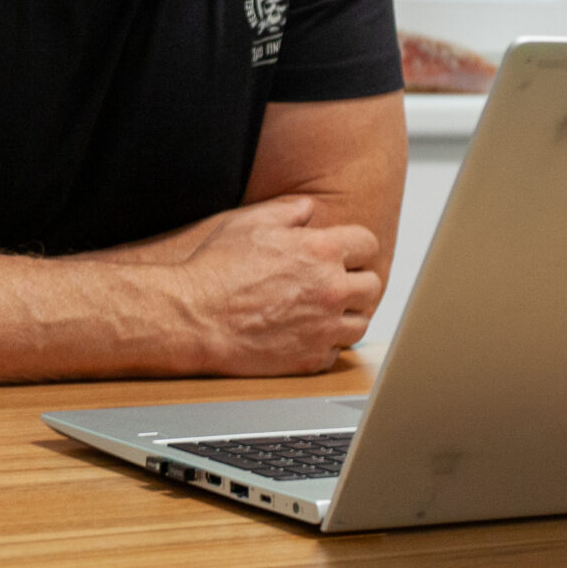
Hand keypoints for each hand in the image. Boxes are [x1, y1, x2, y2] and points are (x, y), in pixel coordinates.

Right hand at [169, 195, 380, 375]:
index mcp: (320, 251)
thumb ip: (288, 211)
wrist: (194, 317)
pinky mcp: (310, 358)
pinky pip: (335, 352)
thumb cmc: (216, 268)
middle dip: (354, 281)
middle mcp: (330, 289)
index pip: (367, 244)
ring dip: (345, 315)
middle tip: (331, 282)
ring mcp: (324, 327)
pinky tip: (303, 333)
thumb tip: (307, 209)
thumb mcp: (249, 223)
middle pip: (371, 285)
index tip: (343, 254)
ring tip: (321, 310)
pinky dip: (324, 344)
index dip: (354, 247)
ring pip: (360, 322)